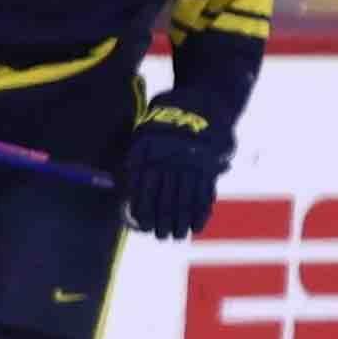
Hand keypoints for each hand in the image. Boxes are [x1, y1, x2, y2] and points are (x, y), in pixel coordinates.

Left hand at [119, 102, 231, 239]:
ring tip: (176, 236)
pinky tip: (197, 226)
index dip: (142, 210)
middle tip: (160, 237)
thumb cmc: (164, 123)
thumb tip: (126, 195)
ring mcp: (191, 162)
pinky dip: (201, 212)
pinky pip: (205, 194)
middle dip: (162, 221)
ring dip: (180, 221)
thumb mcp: (143, 135)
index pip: (142, 188)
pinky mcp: (210, 164)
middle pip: (164, 197)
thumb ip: (136, 162)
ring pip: (185, 199)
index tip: (141, 226)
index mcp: (148, 151)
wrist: (200, 101)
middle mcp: (169, 158)